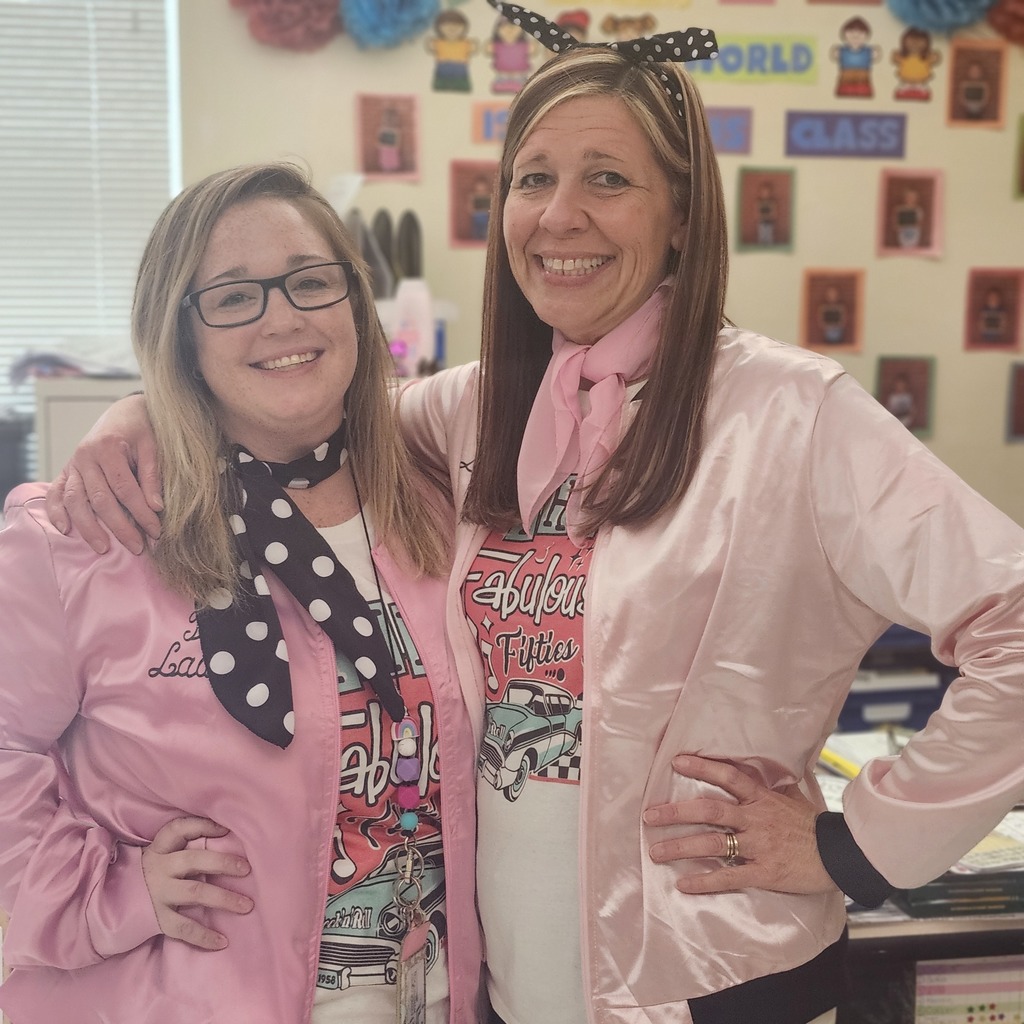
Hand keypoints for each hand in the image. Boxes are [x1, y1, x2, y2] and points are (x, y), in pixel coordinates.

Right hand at [44, 394, 161, 554]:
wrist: (123, 413)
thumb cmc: (142, 429)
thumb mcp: (153, 445)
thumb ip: (152, 475)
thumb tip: (156, 507)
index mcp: (108, 447)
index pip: (125, 488)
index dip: (141, 513)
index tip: (156, 531)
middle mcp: (85, 456)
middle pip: (100, 499)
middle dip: (120, 526)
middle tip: (137, 547)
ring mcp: (73, 464)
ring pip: (76, 500)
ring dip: (88, 527)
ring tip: (103, 548)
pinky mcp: (67, 470)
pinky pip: (57, 493)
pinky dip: (57, 511)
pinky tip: (65, 529)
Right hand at [141, 816, 252, 950]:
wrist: (103, 908)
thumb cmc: (144, 877)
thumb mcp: (157, 857)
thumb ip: (180, 848)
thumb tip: (221, 835)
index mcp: (159, 850)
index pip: (179, 829)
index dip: (203, 825)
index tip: (225, 828)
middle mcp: (160, 869)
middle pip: (195, 860)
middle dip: (223, 863)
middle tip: (247, 869)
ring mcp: (158, 894)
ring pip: (196, 892)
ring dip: (224, 899)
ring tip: (247, 905)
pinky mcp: (156, 919)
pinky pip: (184, 928)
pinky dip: (204, 936)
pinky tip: (222, 941)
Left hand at [643, 754, 835, 895]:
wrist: (841, 855)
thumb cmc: (815, 826)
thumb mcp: (794, 798)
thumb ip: (771, 786)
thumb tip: (761, 769)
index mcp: (762, 798)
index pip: (728, 777)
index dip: (702, 768)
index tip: (675, 762)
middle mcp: (756, 819)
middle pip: (710, 811)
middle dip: (676, 812)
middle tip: (649, 816)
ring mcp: (759, 846)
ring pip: (713, 844)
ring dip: (681, 847)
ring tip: (656, 851)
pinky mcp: (764, 872)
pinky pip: (729, 877)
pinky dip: (705, 881)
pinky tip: (684, 884)